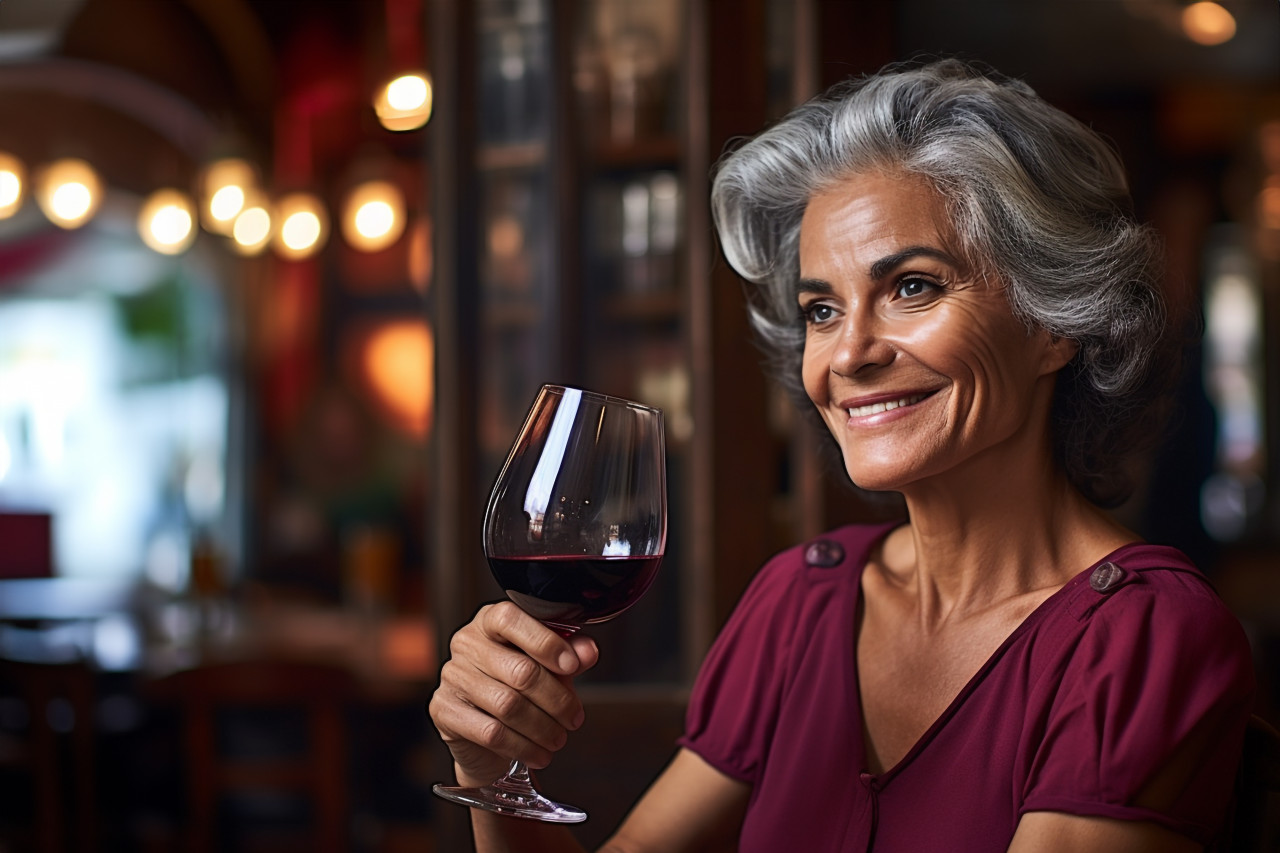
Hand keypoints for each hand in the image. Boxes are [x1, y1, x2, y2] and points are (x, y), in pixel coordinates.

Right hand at [428, 601, 599, 786]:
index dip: (545, 642)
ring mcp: (452, 677)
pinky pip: (490, 733)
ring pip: (508, 705)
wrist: (485, 734)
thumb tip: (588, 652)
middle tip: (574, 718)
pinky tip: (538, 753)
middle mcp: (466, 643)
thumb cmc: (518, 687)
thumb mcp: (549, 665)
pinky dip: (522, 746)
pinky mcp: (444, 711)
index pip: (511, 619)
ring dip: (542, 727)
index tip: (573, 666)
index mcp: (490, 620)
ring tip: (559, 739)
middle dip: (556, 699)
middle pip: (519, 670)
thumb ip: (570, 654)